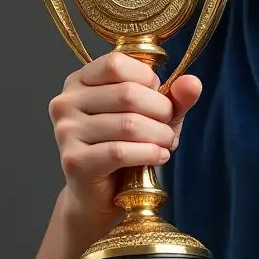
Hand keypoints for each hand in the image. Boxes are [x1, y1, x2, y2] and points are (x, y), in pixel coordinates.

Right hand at [48, 52, 201, 224]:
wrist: (100, 195)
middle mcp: (66, 102)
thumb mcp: (154, 115)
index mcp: (80, 81)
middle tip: (168, 128)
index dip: (148, 80)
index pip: (117, 64)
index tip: (160, 98)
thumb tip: (192, 82)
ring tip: (166, 143)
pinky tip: (159, 157)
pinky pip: (120, 152)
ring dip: (159, 135)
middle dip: (161, 111)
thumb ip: (175, 97)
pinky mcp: (74, 161)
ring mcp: (66, 132)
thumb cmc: (126, 146)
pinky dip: (149, 153)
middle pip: (127, 94)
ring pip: (128, 124)